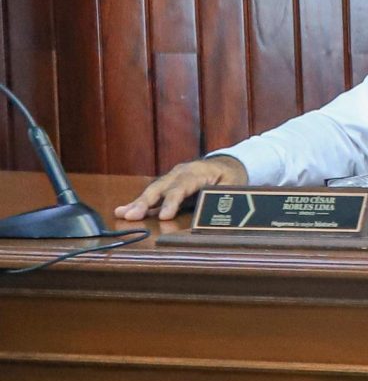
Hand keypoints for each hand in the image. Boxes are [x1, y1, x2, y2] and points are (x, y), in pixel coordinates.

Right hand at [115, 155, 247, 221]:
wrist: (226, 164)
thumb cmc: (231, 177)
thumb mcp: (233, 186)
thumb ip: (223, 197)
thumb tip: (214, 210)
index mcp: (197, 171)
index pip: (182, 187)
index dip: (172, 202)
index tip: (164, 216)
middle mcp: (180, 172)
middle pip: (161, 187)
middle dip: (145, 202)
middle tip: (131, 216)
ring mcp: (171, 177)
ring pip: (152, 190)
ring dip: (137, 203)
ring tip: (122, 214)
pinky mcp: (167, 185)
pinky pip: (151, 194)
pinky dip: (138, 203)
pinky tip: (122, 211)